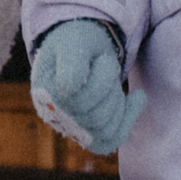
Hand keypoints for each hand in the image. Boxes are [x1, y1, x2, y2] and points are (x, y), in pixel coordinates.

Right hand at [29, 18, 144, 155]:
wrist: (81, 48)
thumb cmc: (79, 41)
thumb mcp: (75, 39)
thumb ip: (71, 59)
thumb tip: (69, 89)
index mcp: (44, 87)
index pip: (79, 95)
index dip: (102, 74)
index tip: (102, 58)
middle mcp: (52, 111)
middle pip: (93, 115)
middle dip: (111, 87)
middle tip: (109, 66)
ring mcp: (68, 126)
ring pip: (104, 129)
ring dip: (118, 102)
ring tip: (114, 82)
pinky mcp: (86, 136)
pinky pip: (111, 139)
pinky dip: (128, 119)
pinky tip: (136, 98)